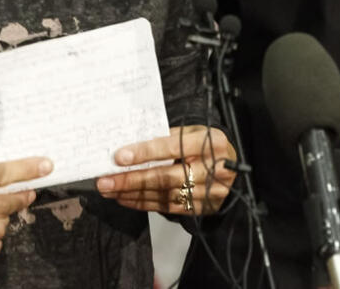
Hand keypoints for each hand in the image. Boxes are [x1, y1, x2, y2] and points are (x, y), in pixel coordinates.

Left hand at [96, 125, 235, 214]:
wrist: (234, 169)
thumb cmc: (208, 145)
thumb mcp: (196, 132)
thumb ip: (170, 137)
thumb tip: (134, 145)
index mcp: (210, 142)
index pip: (173, 147)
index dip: (145, 152)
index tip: (119, 156)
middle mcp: (211, 169)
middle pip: (165, 177)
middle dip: (131, 180)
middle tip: (105, 181)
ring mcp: (207, 192)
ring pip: (163, 195)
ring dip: (132, 194)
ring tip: (110, 190)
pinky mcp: (201, 208)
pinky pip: (167, 208)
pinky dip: (143, 203)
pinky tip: (125, 198)